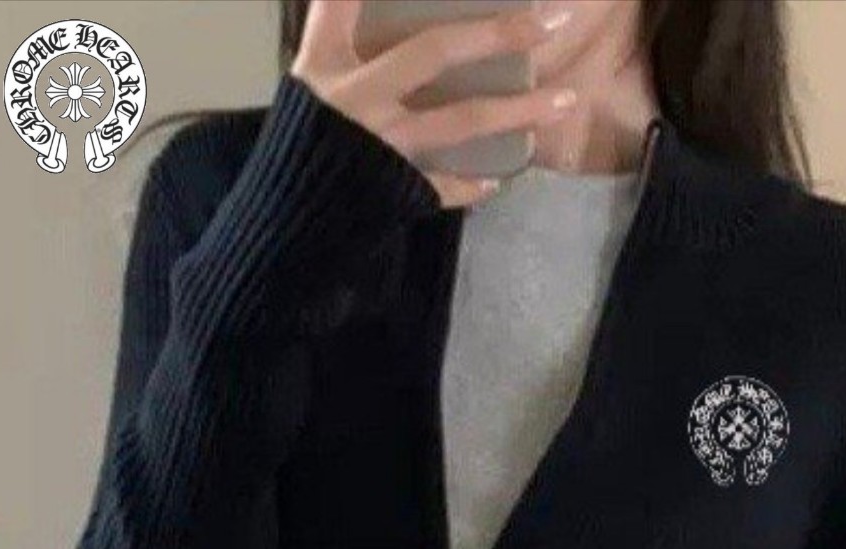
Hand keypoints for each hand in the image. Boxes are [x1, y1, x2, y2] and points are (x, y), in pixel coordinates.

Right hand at [289, 0, 577, 208]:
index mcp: (325, 67)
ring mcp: (381, 145)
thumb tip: (381, 20)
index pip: (343, 3)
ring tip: (564, 100)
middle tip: (551, 20)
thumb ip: (339, 44)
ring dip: (518, 110)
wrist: (280, 229)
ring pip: (460, 121)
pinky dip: (472, 185)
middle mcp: (356, 98)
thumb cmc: (295, 151)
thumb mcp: (308, 89)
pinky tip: (498, 179)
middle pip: (433, 53)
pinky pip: (445, 185)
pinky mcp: (395, 188)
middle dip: (495, 33)